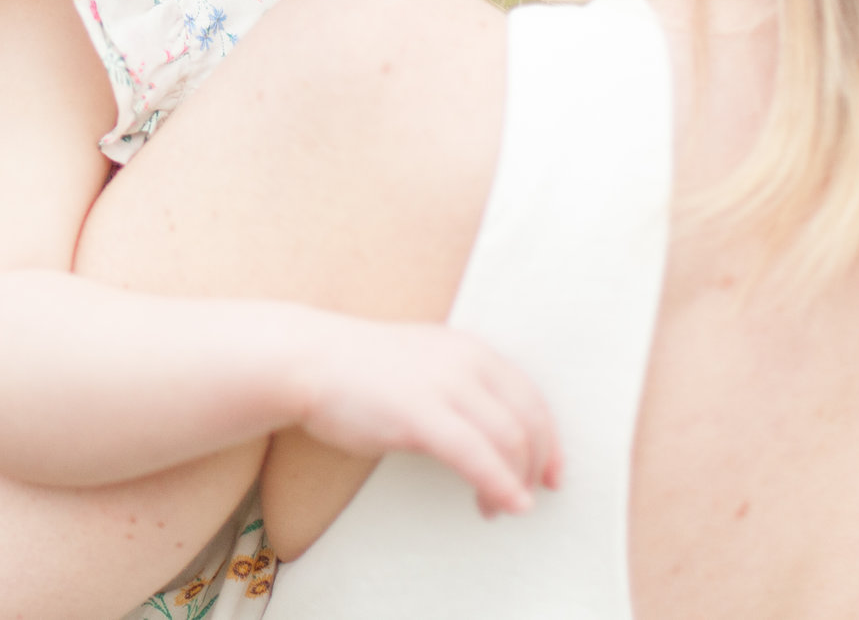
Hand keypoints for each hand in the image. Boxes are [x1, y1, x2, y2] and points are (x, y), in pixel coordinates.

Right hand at [291, 317, 561, 515]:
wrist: (308, 359)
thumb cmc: (359, 370)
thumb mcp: (425, 365)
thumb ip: (461, 389)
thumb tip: (489, 434)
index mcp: (470, 350)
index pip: (532, 398)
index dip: (550, 441)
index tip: (551, 473)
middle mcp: (466, 362)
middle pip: (529, 422)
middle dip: (535, 466)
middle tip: (528, 497)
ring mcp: (444, 386)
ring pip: (509, 441)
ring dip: (514, 483)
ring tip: (498, 508)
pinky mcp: (420, 414)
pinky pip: (476, 456)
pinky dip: (498, 484)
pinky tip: (502, 504)